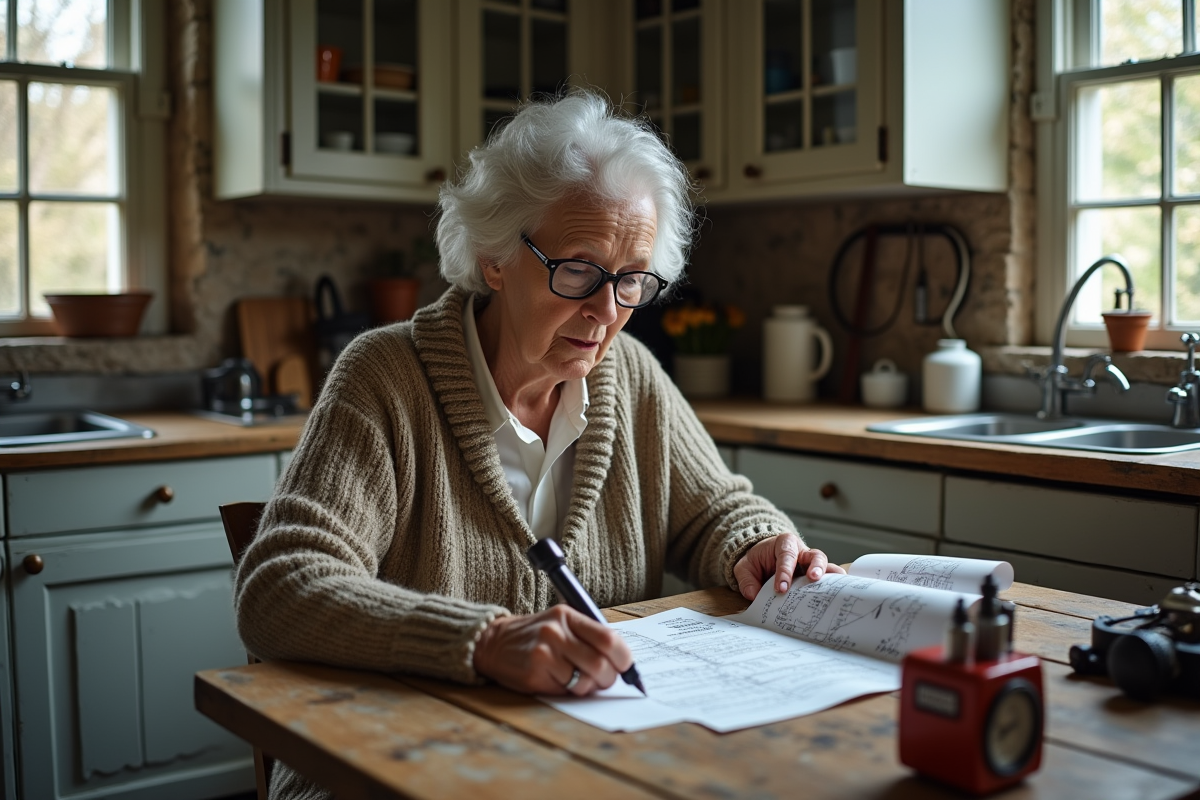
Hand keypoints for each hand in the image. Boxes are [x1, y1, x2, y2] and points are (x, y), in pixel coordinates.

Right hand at [473, 605, 633, 695]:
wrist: (494, 643)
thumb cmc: (535, 636)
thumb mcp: (561, 623)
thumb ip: (589, 636)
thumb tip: (622, 662)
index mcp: (567, 616)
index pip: (609, 638)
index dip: (623, 658)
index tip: (625, 667)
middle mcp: (556, 632)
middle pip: (600, 663)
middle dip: (608, 678)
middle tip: (604, 680)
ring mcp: (544, 653)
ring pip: (585, 682)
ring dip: (588, 687)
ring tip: (578, 681)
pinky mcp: (534, 674)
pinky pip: (566, 691)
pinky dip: (569, 692)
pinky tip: (559, 682)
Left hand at [732, 533, 845, 599]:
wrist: (763, 559)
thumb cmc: (757, 560)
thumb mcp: (744, 566)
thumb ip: (746, 579)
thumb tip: (753, 595)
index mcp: (784, 543)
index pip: (787, 556)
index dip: (785, 572)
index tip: (781, 589)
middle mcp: (802, 552)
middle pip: (815, 555)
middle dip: (815, 567)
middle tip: (813, 579)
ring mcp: (811, 564)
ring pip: (826, 566)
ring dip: (829, 577)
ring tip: (833, 589)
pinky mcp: (815, 576)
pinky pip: (827, 579)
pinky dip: (832, 586)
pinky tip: (836, 596)